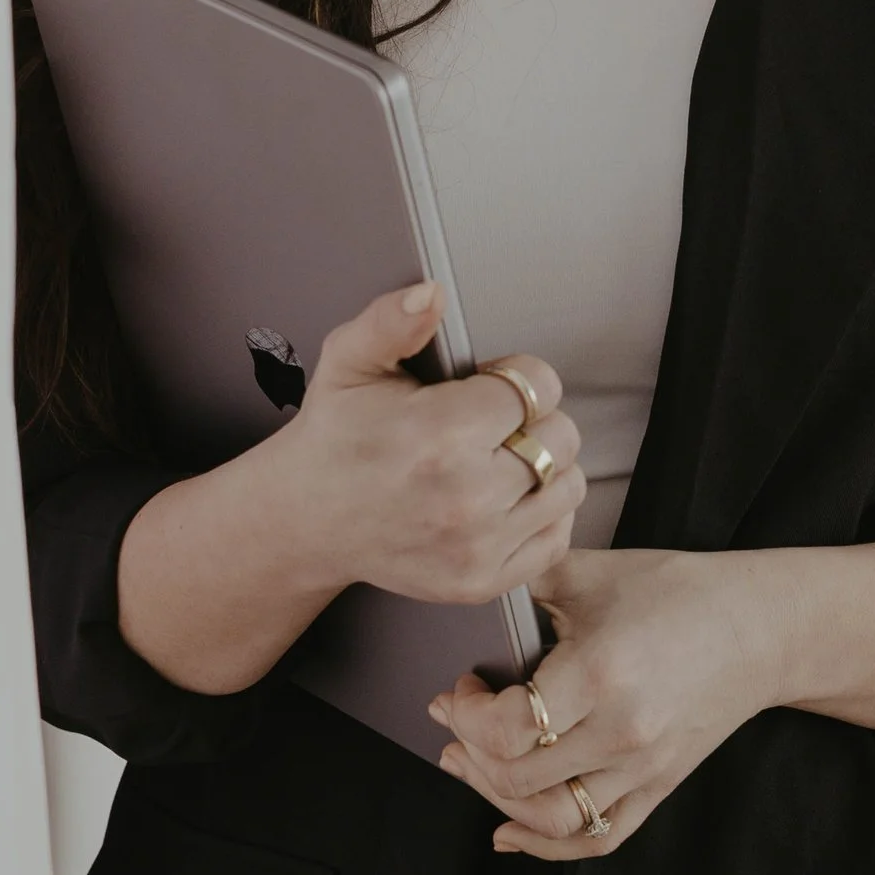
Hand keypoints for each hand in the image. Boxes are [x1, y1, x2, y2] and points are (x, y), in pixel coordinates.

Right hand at [117, 280, 581, 694]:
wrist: (306, 521)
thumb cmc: (336, 438)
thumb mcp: (350, 364)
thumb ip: (392, 321)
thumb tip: (431, 294)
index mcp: (438, 433)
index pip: (537, 386)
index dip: (516, 378)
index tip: (488, 387)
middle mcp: (465, 495)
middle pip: (561, 436)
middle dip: (533, 421)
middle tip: (489, 426)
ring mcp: (476, 545)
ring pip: (568, 485)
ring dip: (545, 467)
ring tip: (498, 460)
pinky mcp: (482, 580)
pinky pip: (557, 538)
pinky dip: (544, 514)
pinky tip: (506, 498)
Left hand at [428, 546, 779, 858]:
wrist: (761, 628)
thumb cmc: (679, 592)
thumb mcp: (593, 570)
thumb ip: (524, 577)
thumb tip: (466, 585)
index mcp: (600, 673)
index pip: (506, 728)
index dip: (467, 714)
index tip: (463, 688)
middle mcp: (622, 732)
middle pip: (516, 778)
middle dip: (468, 750)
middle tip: (456, 720)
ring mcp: (643, 767)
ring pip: (549, 818)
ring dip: (495, 798)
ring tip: (471, 765)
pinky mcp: (659, 786)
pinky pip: (597, 837)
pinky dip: (546, 845)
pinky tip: (510, 828)